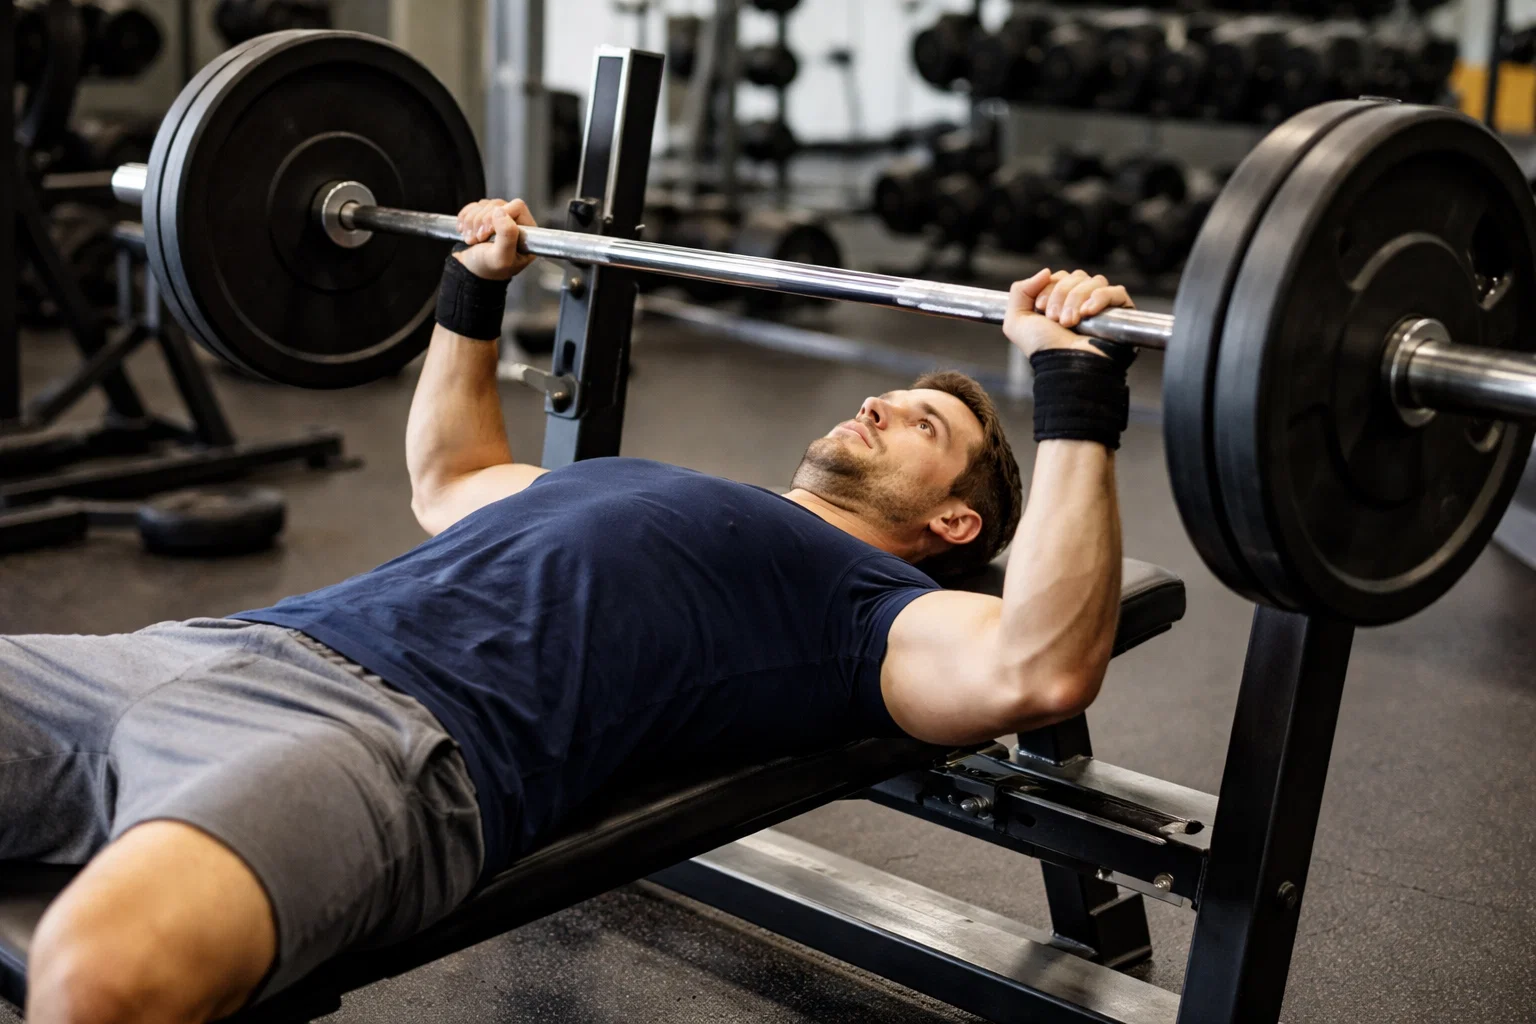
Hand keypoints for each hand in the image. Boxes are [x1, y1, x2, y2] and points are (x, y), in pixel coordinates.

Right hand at [452, 199, 536, 280]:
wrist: (471, 271)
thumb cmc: (489, 268)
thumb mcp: (501, 258)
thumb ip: (507, 236)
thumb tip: (501, 211)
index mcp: (527, 233)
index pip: (517, 206)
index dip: (499, 216)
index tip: (487, 234)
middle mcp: (516, 223)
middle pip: (498, 205)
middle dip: (481, 221)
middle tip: (477, 239)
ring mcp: (500, 219)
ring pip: (484, 205)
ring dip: (471, 221)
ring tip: (471, 239)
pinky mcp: (485, 216)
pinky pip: (474, 206)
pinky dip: (465, 218)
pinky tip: (465, 232)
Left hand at [1002, 268, 1133, 357]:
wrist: (1065, 367)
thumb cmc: (1044, 349)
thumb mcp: (1016, 321)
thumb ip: (1019, 291)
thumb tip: (1046, 271)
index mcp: (1061, 301)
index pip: (1060, 276)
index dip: (1049, 288)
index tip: (1042, 309)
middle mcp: (1082, 301)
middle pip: (1076, 276)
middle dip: (1062, 295)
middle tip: (1056, 319)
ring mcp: (1103, 306)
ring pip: (1094, 281)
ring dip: (1077, 299)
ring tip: (1070, 322)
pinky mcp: (1121, 312)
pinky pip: (1116, 291)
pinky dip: (1100, 298)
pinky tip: (1088, 313)